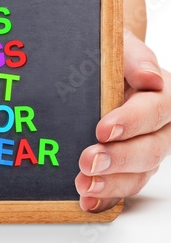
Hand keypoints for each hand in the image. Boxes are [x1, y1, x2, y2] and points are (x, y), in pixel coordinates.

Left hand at [76, 30, 170, 211]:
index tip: (103, 129)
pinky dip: (106, 198)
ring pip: (138, 174)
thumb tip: (150, 77)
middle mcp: (159, 128)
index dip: (132, 122)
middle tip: (88, 161)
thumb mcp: (121, 46)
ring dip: (111, 184)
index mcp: (162, 95)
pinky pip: (122, 187)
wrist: (101, 71)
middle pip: (150, 149)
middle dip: (118, 158)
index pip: (155, 110)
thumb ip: (134, 58)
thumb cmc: (112, 58)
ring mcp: (145, 150)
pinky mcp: (127, 167)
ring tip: (84, 185)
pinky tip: (88, 201)